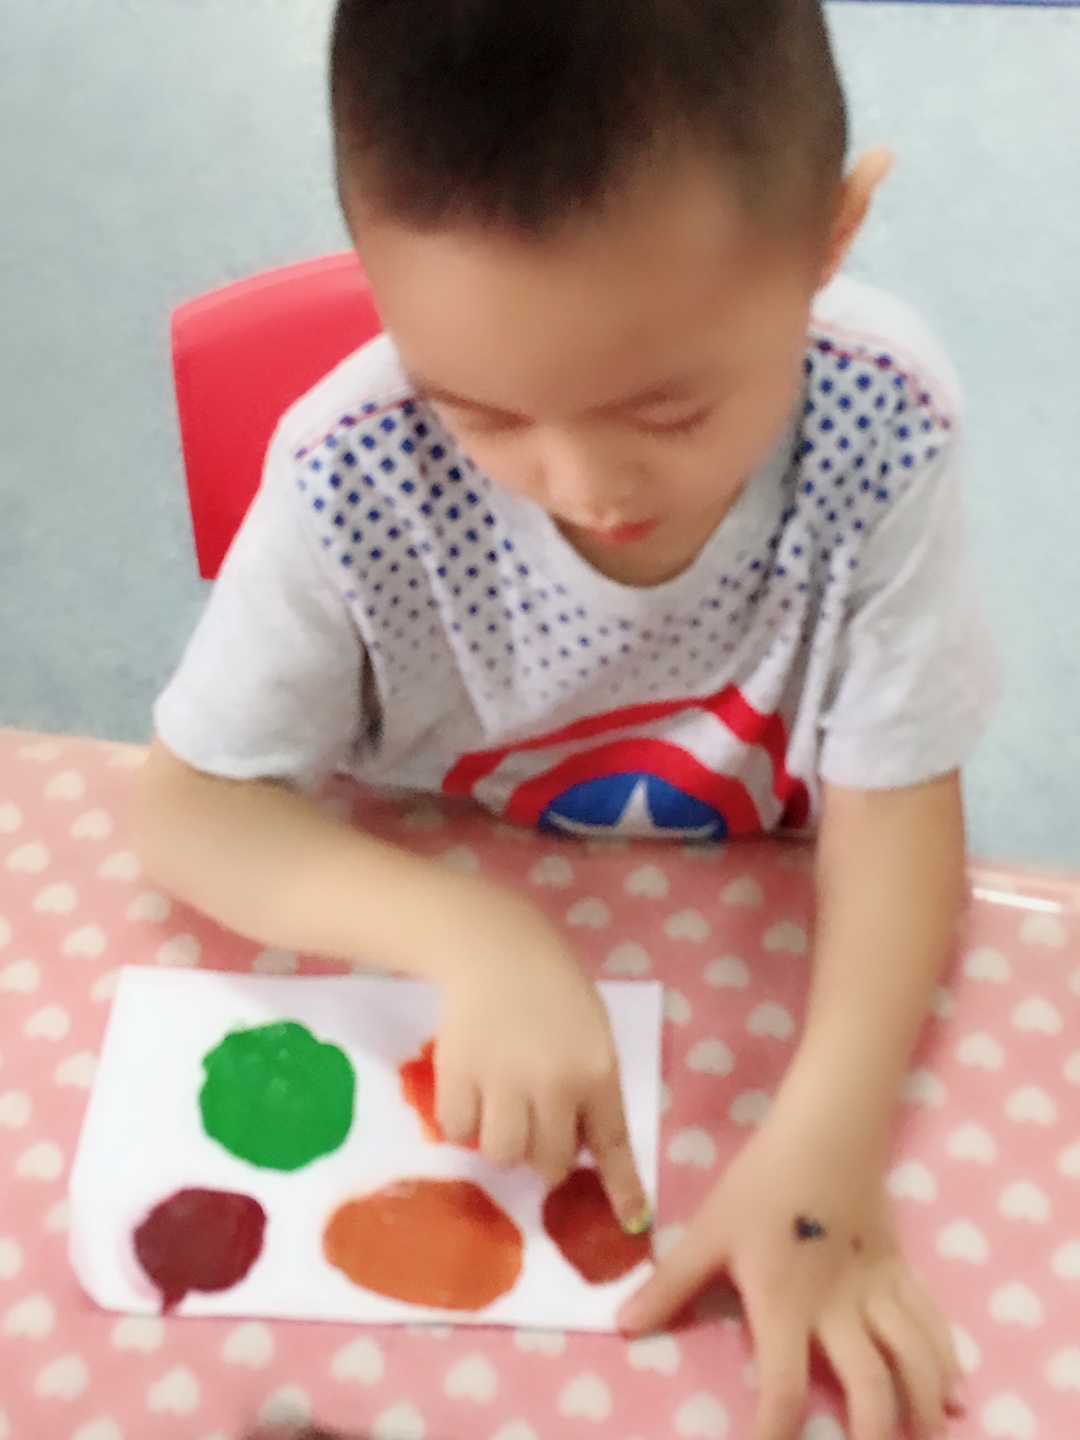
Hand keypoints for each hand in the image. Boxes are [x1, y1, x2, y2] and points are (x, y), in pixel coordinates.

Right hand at [434, 893, 648, 1229]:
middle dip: (545, 1156)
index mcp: (596, 1071)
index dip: (623, 1189)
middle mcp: (552, 1085)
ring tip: (499, 1111)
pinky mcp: (457, 1074)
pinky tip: (470, 1093)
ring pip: (502, 1155)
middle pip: (550, 1163)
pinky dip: (462, 1123)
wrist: (496, 946)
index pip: (612, 1145)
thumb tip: (579, 1146)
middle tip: (535, 1128)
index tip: (632, 1223)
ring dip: (503, 1144)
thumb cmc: (553, 987)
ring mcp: (503, 1081)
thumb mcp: (592, 1032)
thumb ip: (590, 1087)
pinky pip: (458, 1131)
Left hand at [618, 1112, 962, 1439]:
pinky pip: (932, 1322)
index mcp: (785, 1305)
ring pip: (915, 1359)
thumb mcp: (707, 1233)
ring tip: (928, 1435)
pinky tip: (957, 1389)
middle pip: (870, 1388)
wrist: (823, 1134)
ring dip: (924, 1403)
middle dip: (877, 1435)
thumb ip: (669, 1286)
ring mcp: (879, 1289)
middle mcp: (839, 1308)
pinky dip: (947, 1358)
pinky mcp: (903, 1270)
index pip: (781, 1388)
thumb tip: (622, 1327)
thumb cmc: (760, 1185)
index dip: (775, 1434)